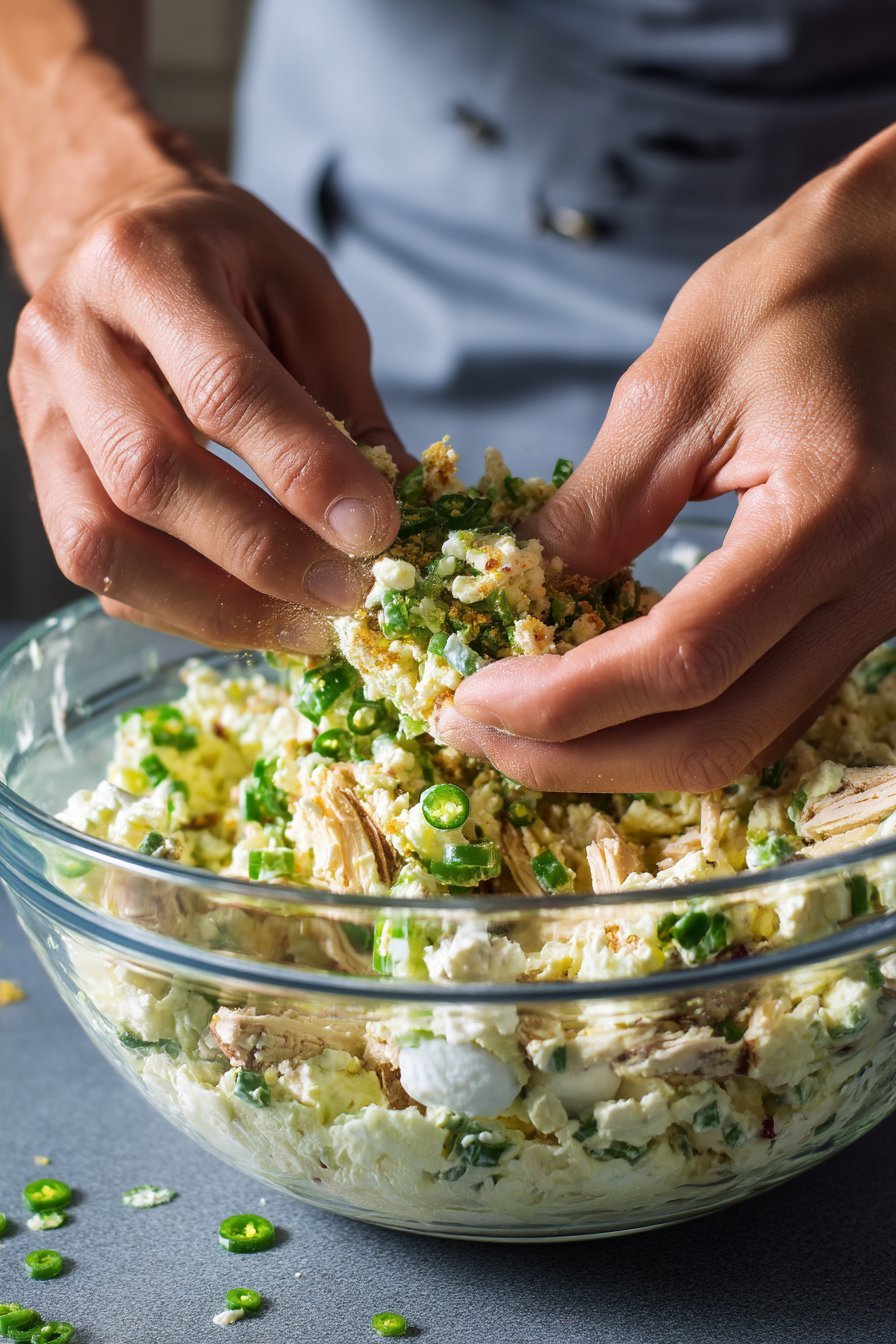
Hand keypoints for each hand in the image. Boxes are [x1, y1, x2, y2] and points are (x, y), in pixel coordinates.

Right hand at [10, 174, 410, 651]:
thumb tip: (394, 515)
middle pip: (152, 475)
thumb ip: (347, 402)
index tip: (375, 530)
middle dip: (263, 553)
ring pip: (104, 542)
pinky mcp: (39, 475)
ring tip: (306, 625)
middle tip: (349, 593)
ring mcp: (40, 415)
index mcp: (147, 268)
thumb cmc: (228, 265)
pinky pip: (98, 569)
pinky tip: (252, 616)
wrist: (116, 234)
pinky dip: (180, 610)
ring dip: (215, 605)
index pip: (223, 388)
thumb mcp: (307, 298)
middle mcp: (71, 340)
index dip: (303, 471)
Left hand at [439, 125, 895, 792]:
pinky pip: (763, 706)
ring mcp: (882, 613)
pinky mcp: (863, 616)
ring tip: (520, 728)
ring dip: (620, 756)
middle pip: (715, 738)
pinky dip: (670, 723)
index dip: (565, 702)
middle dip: (579, 758)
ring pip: (743, 742)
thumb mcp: (675, 386)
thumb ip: (598, 508)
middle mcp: (876, 587)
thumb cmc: (801, 294)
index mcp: (832, 512)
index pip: (683, 662)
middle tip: (477, 732)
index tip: (472, 693)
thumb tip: (518, 597)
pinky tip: (599, 702)